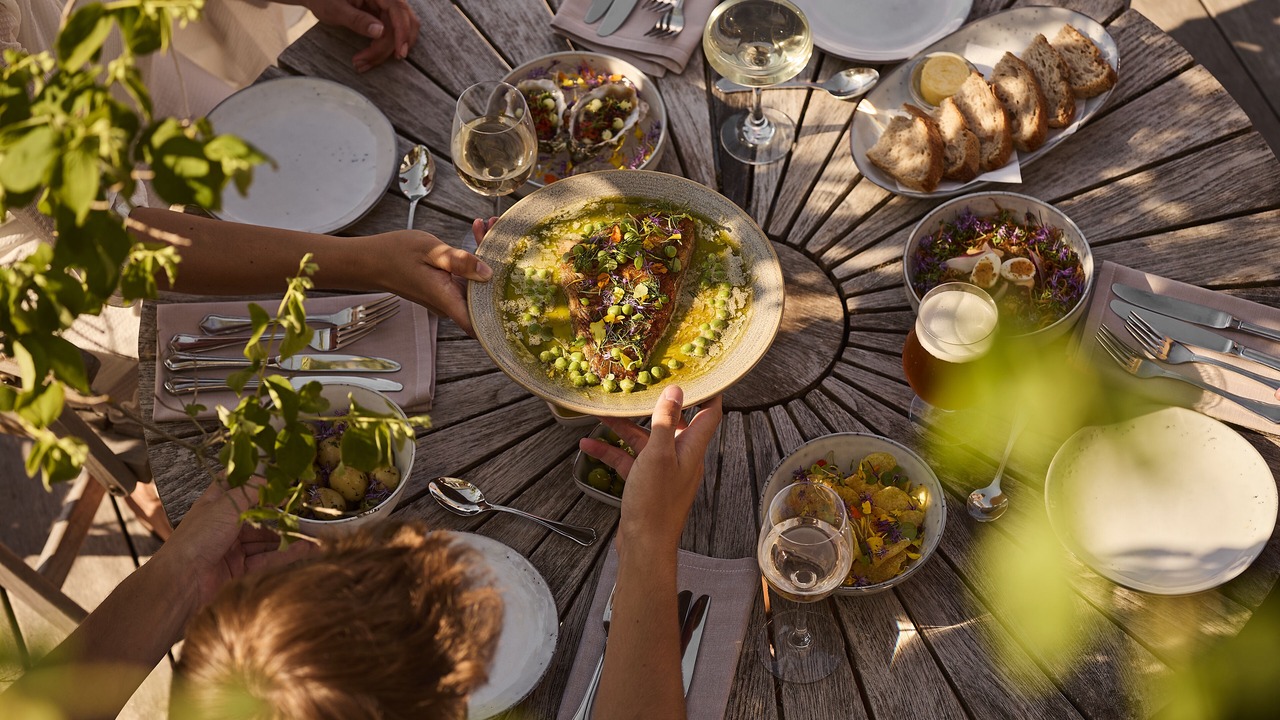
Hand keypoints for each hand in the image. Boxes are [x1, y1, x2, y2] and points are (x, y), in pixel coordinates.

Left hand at [160, 479, 315, 610]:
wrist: (182, 580)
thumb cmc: (198, 537)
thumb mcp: (226, 506)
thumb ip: (251, 492)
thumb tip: (271, 478)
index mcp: (215, 505)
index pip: (237, 488)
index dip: (257, 482)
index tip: (282, 478)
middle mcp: (223, 524)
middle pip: (256, 516)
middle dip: (279, 514)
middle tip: (304, 510)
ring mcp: (231, 547)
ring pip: (264, 539)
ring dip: (286, 537)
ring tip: (312, 534)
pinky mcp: (238, 568)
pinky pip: (265, 558)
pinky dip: (284, 554)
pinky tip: (304, 549)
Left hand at [288, 0, 420, 71]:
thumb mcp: (336, 9)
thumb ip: (357, 20)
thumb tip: (380, 32)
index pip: (398, 9)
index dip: (402, 32)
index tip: (398, 52)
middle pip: (404, 23)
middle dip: (391, 46)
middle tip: (370, 62)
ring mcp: (385, 7)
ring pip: (399, 31)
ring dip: (386, 51)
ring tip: (364, 62)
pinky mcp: (383, 17)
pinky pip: (392, 34)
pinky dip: (383, 48)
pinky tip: (370, 57)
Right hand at [367, 218, 495, 335]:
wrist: (372, 260)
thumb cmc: (395, 254)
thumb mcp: (430, 250)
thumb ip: (459, 261)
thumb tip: (487, 273)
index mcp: (447, 298)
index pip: (479, 324)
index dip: (500, 320)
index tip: (521, 302)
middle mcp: (450, 303)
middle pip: (485, 294)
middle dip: (500, 265)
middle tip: (502, 233)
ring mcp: (448, 296)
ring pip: (478, 281)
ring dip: (487, 255)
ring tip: (489, 225)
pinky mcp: (446, 287)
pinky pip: (467, 275)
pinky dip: (474, 256)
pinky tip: (477, 232)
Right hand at [580, 385, 722, 552]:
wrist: (644, 546)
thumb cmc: (655, 502)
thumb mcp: (658, 455)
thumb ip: (665, 421)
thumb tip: (676, 390)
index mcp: (691, 449)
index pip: (709, 414)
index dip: (709, 392)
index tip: (703, 372)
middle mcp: (680, 457)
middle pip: (670, 423)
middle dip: (653, 406)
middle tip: (641, 385)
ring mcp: (662, 471)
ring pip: (644, 441)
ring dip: (623, 429)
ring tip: (601, 414)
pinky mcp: (645, 484)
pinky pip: (629, 461)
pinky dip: (611, 452)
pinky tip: (588, 446)